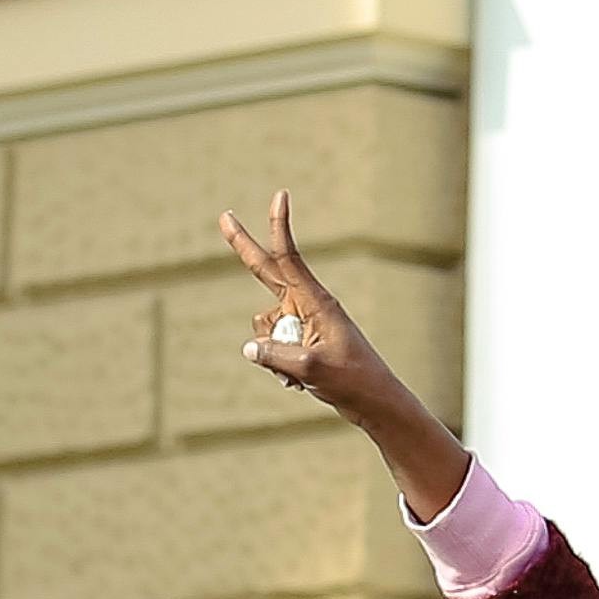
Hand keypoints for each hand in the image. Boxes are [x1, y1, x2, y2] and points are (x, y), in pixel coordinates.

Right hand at [216, 191, 465, 519]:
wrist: (374, 402)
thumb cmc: (352, 381)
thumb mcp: (310, 370)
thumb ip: (275, 356)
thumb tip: (249, 348)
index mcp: (316, 302)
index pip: (289, 258)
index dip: (280, 227)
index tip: (280, 196)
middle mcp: (307, 306)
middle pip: (267, 272)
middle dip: (244, 246)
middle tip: (224, 215)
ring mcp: (302, 324)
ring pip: (264, 328)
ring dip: (272, 354)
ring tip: (303, 373)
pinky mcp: (300, 342)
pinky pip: (270, 349)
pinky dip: (278, 367)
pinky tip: (301, 383)